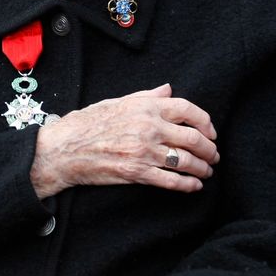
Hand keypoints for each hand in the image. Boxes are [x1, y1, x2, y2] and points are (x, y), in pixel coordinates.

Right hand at [29, 84, 218, 197]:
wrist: (62, 149)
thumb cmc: (85, 124)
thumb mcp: (116, 103)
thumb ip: (146, 97)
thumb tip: (168, 89)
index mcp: (144, 107)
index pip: (187, 109)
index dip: (205, 121)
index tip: (210, 131)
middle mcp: (148, 128)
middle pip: (193, 138)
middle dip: (209, 149)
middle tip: (213, 155)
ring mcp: (143, 151)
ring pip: (186, 161)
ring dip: (202, 168)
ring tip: (206, 171)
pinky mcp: (136, 173)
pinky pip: (171, 180)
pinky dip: (188, 185)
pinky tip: (194, 185)